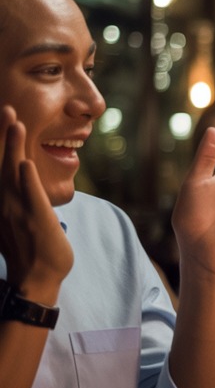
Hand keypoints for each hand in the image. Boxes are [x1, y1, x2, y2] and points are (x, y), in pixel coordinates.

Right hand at [0, 107, 71, 297]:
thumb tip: (22, 178)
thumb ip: (16, 197)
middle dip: (2, 135)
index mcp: (1, 199)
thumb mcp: (16, 218)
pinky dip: (27, 180)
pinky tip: (26, 162)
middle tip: (6, 108)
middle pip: (0, 161)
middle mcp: (4, 201)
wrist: (37, 278)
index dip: (0, 143)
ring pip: (12, 172)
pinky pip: (30, 196)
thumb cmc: (30, 248)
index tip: (5, 120)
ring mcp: (18, 210)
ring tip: (15, 123)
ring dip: (12, 148)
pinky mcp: (35, 219)